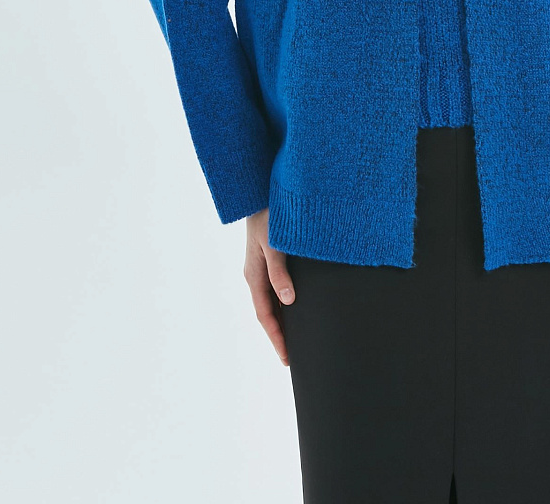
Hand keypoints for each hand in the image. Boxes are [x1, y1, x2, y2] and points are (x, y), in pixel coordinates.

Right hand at [244, 208, 295, 365]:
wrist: (260, 191)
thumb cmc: (269, 215)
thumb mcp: (273, 244)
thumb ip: (279, 272)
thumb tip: (288, 301)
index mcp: (254, 275)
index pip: (265, 315)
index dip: (277, 337)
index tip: (287, 358)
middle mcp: (256, 274)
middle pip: (268, 312)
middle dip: (279, 335)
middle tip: (292, 357)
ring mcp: (262, 267)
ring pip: (272, 301)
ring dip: (282, 320)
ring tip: (296, 338)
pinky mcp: (271, 258)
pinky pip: (276, 288)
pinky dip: (285, 303)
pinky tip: (295, 307)